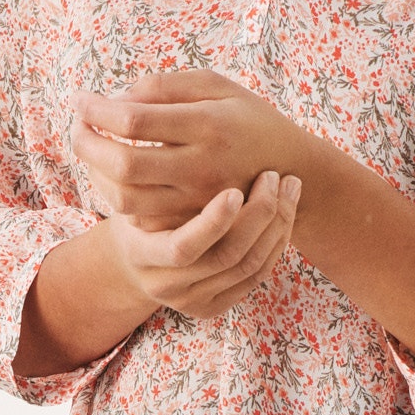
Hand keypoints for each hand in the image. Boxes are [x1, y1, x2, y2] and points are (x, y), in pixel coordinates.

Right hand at [17, 167, 299, 376]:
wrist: (138, 255)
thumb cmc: (137, 202)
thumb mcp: (127, 179)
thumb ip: (138, 149)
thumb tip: (138, 108)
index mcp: (140, 251)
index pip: (183, 247)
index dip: (213, 222)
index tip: (235, 190)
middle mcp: (165, 283)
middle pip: (227, 257)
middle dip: (259, 215)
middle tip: (274, 176)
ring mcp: (191, 298)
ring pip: (249, 265)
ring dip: (277, 223)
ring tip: (287, 183)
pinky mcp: (212, 306)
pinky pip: (258, 275)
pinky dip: (278, 240)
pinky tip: (286, 208)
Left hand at [72, 71, 324, 235]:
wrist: (291, 170)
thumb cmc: (245, 118)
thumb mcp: (216, 86)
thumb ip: (165, 87)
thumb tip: (115, 100)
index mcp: (207, 124)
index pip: (134, 120)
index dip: (97, 110)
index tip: (80, 100)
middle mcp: (202, 166)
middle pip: (124, 164)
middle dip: (87, 144)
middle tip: (76, 127)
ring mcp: (197, 200)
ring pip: (125, 198)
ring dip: (95, 174)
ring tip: (89, 149)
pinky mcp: (193, 221)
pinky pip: (140, 217)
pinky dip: (115, 194)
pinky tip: (110, 174)